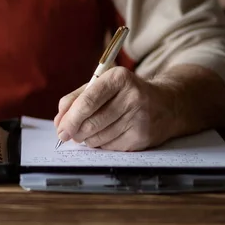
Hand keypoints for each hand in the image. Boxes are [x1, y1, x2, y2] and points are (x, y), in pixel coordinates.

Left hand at [53, 67, 179, 151]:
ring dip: (87, 139)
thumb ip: (76, 99)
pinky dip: (101, 144)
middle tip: (68, 134)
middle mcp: (132, 97)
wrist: (165, 104)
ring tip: (88, 132)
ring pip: (99, 137)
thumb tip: (59, 121)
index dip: (70, 118)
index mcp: (118, 78)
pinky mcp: (142, 137)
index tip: (60, 128)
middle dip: (75, 131)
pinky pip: (110, 146)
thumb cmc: (125, 94)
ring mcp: (139, 118)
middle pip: (92, 122)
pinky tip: (106, 135)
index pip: (88, 101)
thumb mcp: (102, 86)